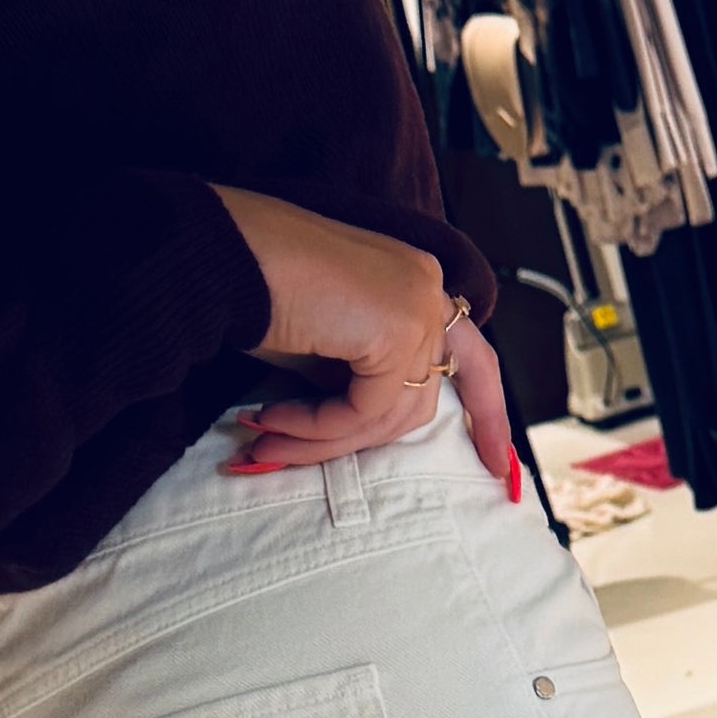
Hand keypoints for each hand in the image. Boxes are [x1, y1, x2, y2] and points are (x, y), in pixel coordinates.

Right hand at [218, 188, 520, 488]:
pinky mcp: (396, 327)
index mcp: (414, 282)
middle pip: (420, 399)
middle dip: (357, 441)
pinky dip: (317, 427)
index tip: (496, 466)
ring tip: (266, 441)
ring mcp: (417, 305)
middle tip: (285, 457)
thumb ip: (356, 380)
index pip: (472, 357)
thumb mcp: (321, 344)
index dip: (489, 413)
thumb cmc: (255, 287)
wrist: (220, 251)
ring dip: (322, 440)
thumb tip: (359, 433)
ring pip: (391, 414)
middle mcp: (426, 288)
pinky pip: (365, 410)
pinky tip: (270, 421)